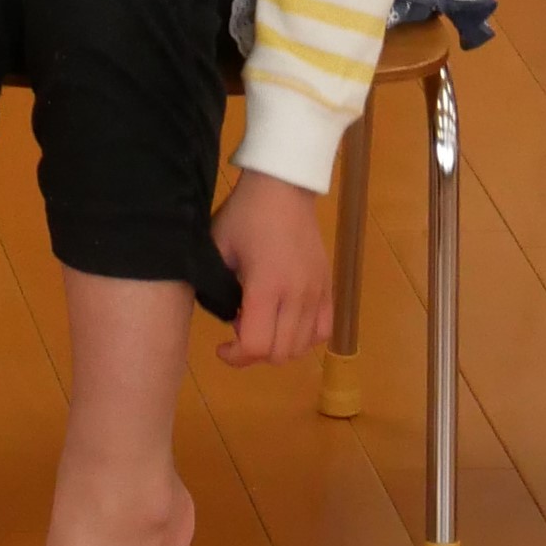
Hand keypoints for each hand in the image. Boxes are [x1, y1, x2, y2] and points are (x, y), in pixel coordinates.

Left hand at [212, 166, 332, 363]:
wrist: (283, 188)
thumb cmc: (244, 215)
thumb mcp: (218, 247)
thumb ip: (217, 286)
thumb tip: (222, 317)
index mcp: (266, 286)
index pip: (257, 345)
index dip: (236, 356)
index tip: (222, 348)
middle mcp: (296, 296)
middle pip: (280, 353)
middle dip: (254, 352)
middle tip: (239, 328)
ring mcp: (317, 294)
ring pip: (303, 347)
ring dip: (279, 346)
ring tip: (262, 322)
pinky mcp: (328, 289)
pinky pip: (323, 331)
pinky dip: (305, 338)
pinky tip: (287, 323)